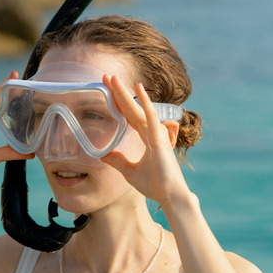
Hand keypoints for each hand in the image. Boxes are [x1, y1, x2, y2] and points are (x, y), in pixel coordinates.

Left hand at [100, 75, 190, 207]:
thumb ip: (118, 161)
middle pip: (131, 107)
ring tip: (115, 78)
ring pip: (139, 109)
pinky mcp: (160, 140)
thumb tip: (104, 154)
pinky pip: (151, 118)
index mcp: (146, 137)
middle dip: (119, 92)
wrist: (169, 197)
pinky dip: (146, 104)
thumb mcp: (129, 172)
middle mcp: (151, 132)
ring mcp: (156, 134)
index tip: (107, 88)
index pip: (129, 115)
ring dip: (127, 93)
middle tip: (106, 75)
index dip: (118, 101)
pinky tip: (139, 90)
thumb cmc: (154, 185)